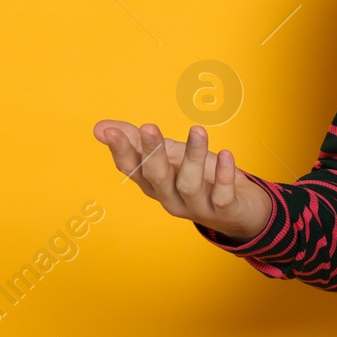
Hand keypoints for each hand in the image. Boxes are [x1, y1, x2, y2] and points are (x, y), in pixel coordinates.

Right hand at [92, 120, 272, 241]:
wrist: (237, 209)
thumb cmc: (196, 176)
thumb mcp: (168, 155)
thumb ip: (137, 141)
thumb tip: (99, 127)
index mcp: (154, 184)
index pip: (132, 169)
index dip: (121, 151)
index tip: (110, 131)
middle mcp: (170, 198)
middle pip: (156, 177)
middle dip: (152, 152)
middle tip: (148, 127)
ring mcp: (196, 206)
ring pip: (189, 184)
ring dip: (192, 156)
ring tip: (198, 130)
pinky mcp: (223, 210)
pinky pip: (221, 195)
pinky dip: (223, 175)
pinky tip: (226, 154)